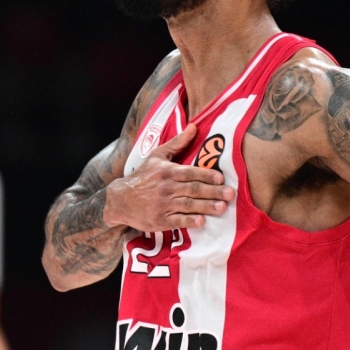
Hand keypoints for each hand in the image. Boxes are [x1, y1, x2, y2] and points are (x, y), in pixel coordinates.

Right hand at [104, 124, 235, 231]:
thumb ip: (177, 143)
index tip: (220, 178)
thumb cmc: (143, 176)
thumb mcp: (157, 156)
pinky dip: (189, 221)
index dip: (206, 175)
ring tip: (222, 208)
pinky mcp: (159, 220)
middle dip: (212, 192)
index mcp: (166, 171)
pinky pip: (177, 221)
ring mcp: (162, 205)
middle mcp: (166, 187)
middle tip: (230, 194)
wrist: (120, 199)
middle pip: (192, 189)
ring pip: (187, 205)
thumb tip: (194, 127)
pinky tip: (201, 222)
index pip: (189, 173)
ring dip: (206, 207)